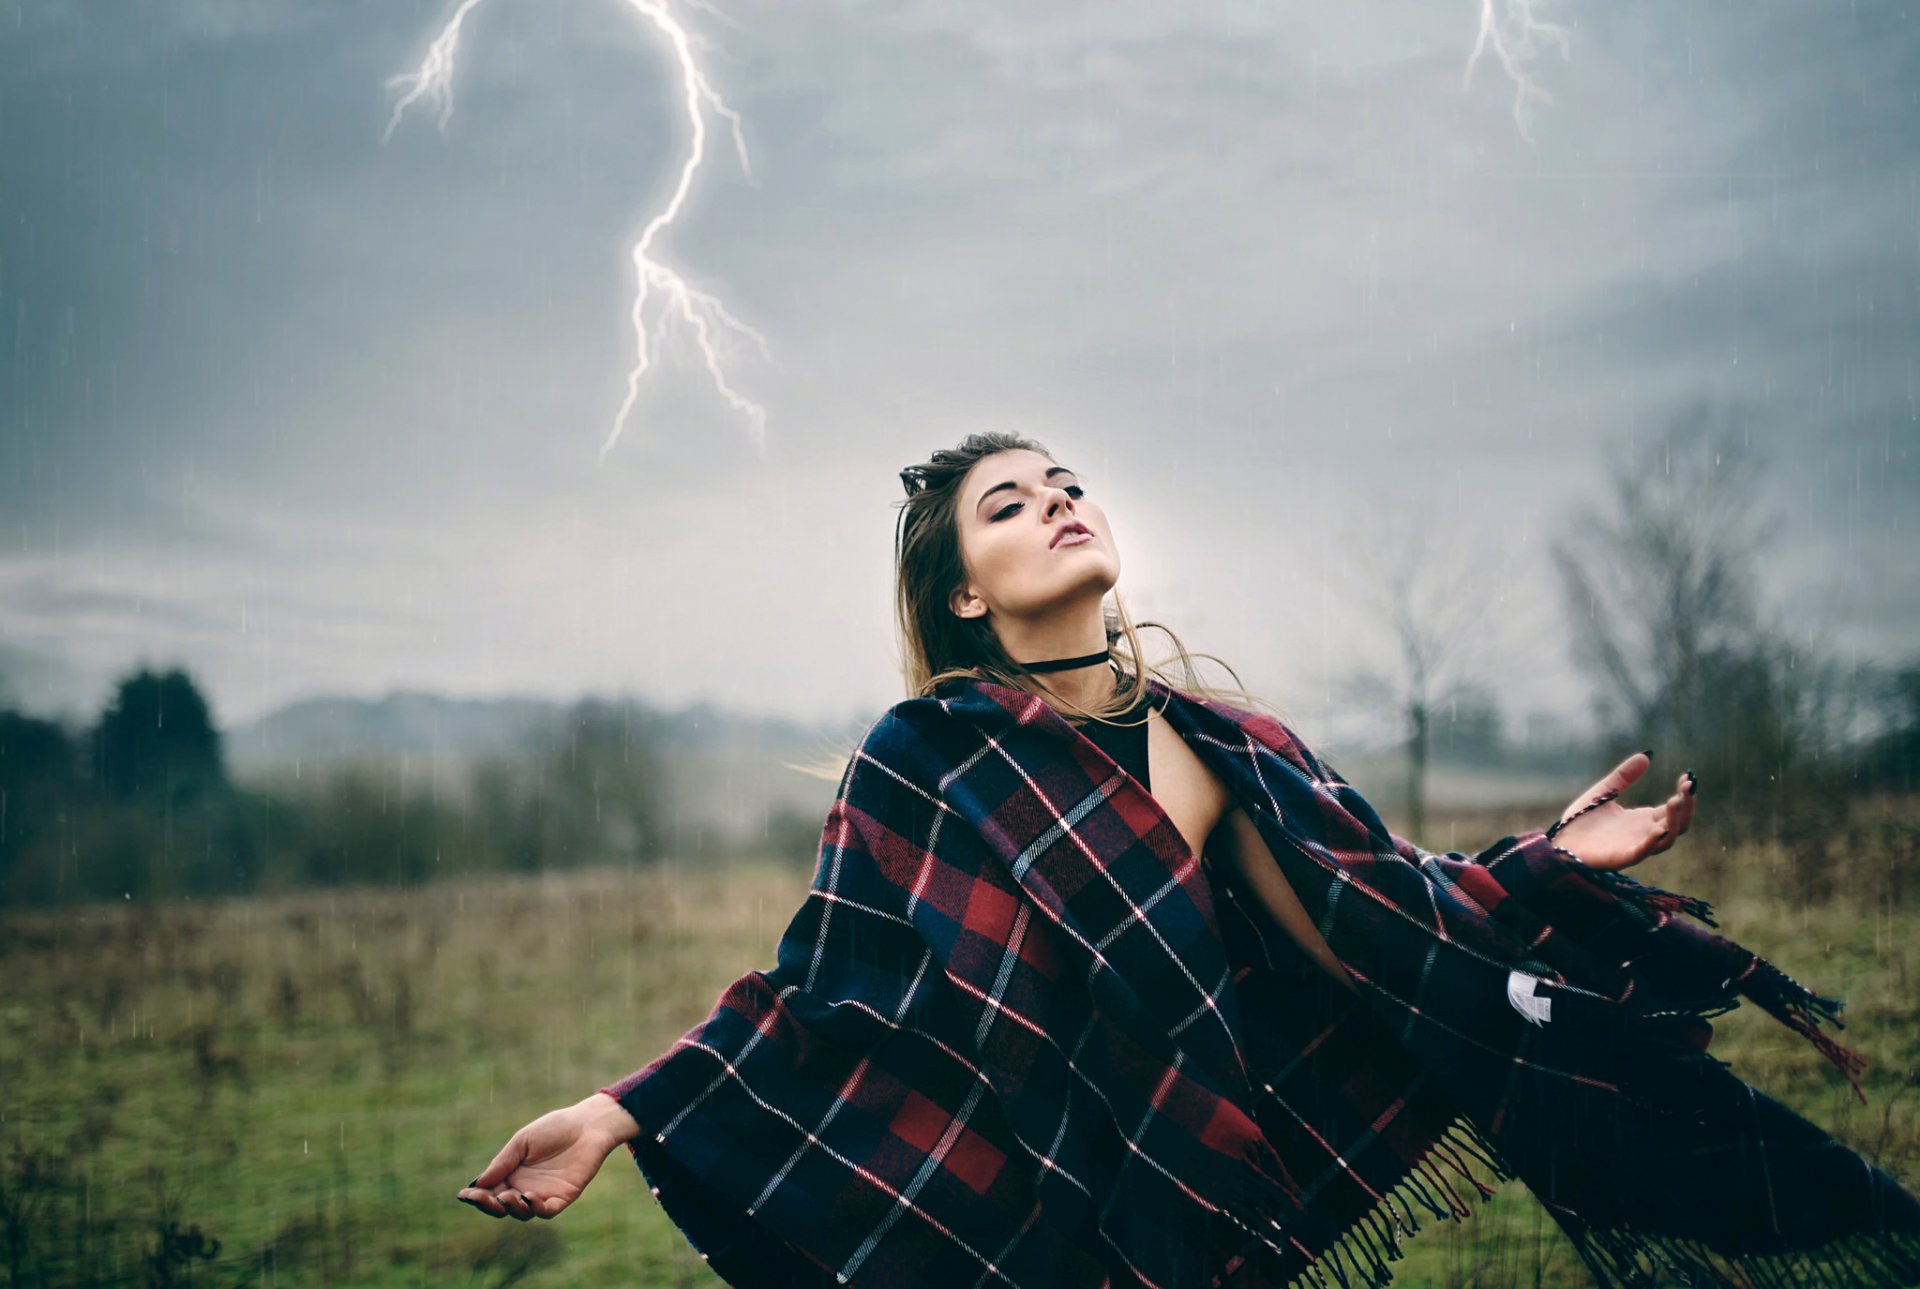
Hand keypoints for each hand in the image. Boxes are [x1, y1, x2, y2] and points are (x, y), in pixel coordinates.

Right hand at [455, 1094, 639, 1220]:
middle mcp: (525, 1187)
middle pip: (502, 1207)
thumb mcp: (522, 1142)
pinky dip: (536, 1209)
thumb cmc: (553, 1128)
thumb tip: (479, 1184)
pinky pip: (546, 1211)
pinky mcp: (563, 1197)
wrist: (586, 1125)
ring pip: (522, 1213)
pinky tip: (529, 1197)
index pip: (490, 1191)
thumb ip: (503, 1162)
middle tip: (484, 1198)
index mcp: (512, 1174)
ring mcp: (543, 1194)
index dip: (477, 1196)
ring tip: (509, 1195)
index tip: (465, 1195)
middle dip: (490, 1205)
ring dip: (512, 1208)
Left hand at [1548, 751, 1696, 871]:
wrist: (1559, 841)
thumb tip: (1647, 754)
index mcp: (1643, 819)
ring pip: (1667, 840)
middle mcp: (1644, 834)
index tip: (1688, 776)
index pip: (1674, 809)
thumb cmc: (1581, 820)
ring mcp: (1635, 847)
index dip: (1684, 794)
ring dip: (1674, 821)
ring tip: (1674, 800)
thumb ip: (1624, 776)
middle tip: (1688, 786)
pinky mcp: (1621, 857)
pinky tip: (1658, 828)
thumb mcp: (1605, 792)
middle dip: (1687, 806)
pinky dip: (1651, 842)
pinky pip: (1642, 853)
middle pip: (1679, 825)